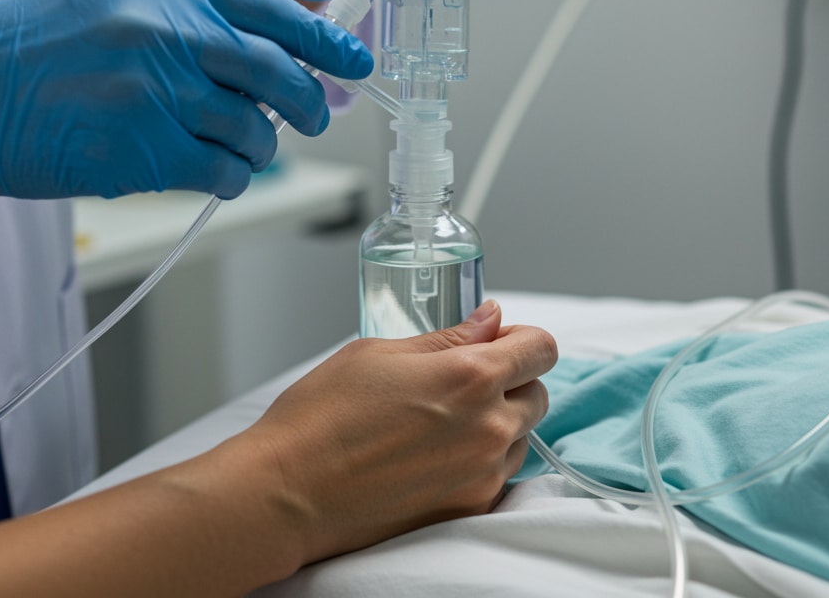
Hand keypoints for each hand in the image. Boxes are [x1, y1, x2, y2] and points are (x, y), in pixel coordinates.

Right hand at [0, 0, 372, 224]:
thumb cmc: (31, 51)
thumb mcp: (115, 0)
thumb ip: (190, 17)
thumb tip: (267, 55)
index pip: (272, 10)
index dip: (326, 39)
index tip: (355, 61)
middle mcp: (168, 31)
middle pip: (277, 74)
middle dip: (307, 103)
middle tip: (312, 117)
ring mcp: (157, 91)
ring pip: (253, 132)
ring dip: (255, 149)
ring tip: (230, 149)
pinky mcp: (142, 149)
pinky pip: (222, 173)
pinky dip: (227, 179)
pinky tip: (203, 171)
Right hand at [232, 300, 555, 568]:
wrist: (287, 492)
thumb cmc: (321, 418)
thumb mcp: (380, 353)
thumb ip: (447, 337)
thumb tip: (488, 319)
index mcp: (470, 377)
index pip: (541, 348)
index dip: (522, 338)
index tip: (499, 341)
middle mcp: (488, 428)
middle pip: (538, 394)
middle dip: (512, 381)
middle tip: (464, 380)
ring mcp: (482, 474)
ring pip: (521, 438)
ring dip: (499, 423)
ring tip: (442, 422)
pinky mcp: (467, 509)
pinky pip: (498, 475)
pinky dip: (480, 461)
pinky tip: (434, 454)